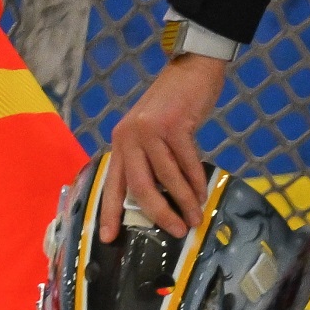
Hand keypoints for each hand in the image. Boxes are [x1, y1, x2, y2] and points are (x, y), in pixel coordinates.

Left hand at [100, 53, 227, 238]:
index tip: (108, 238)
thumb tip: (157, 198)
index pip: (111, 184)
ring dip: (183, 202)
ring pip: (167, 178)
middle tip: (176, 232)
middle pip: (139, 187)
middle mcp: (129, 139)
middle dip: (158, 214)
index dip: (108, 212)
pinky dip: (196, 182)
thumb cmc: (171, 106)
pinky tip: (202, 195)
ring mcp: (150, 132)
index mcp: (120, 144)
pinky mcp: (174, 126)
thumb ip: (148, 160)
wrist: (189, 71)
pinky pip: (187, 163)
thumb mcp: (149, 133)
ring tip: (195, 218)